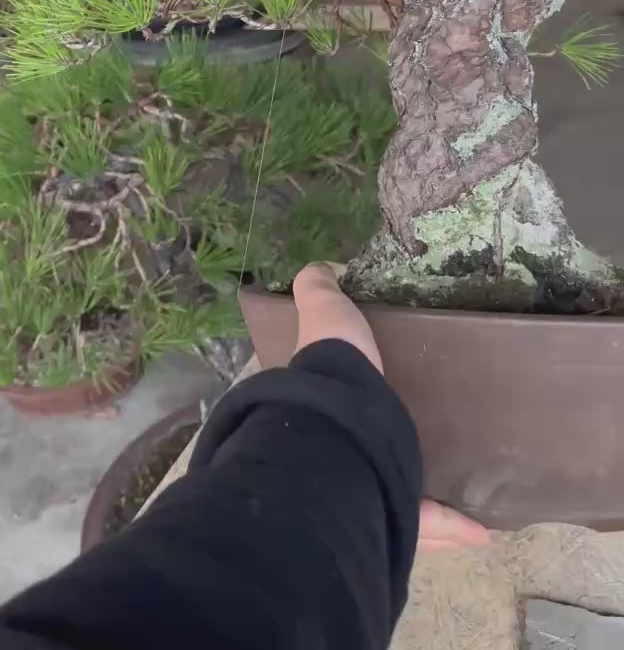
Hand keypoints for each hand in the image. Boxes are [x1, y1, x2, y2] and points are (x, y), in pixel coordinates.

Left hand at [293, 263, 489, 554]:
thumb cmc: (331, 368)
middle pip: (371, 450)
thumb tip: (319, 268)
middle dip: (392, 448)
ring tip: (460, 486)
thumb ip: (317, 290)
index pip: (341, 404)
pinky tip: (481, 530)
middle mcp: (343, 448)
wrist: (336, 427)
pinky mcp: (395, 512)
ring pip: (398, 495)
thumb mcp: (322, 313)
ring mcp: (368, 484)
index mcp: (329, 404)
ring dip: (422, 496)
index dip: (358, 397)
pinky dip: (452, 528)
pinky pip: (427, 525)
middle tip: (429, 436)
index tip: (388, 391)